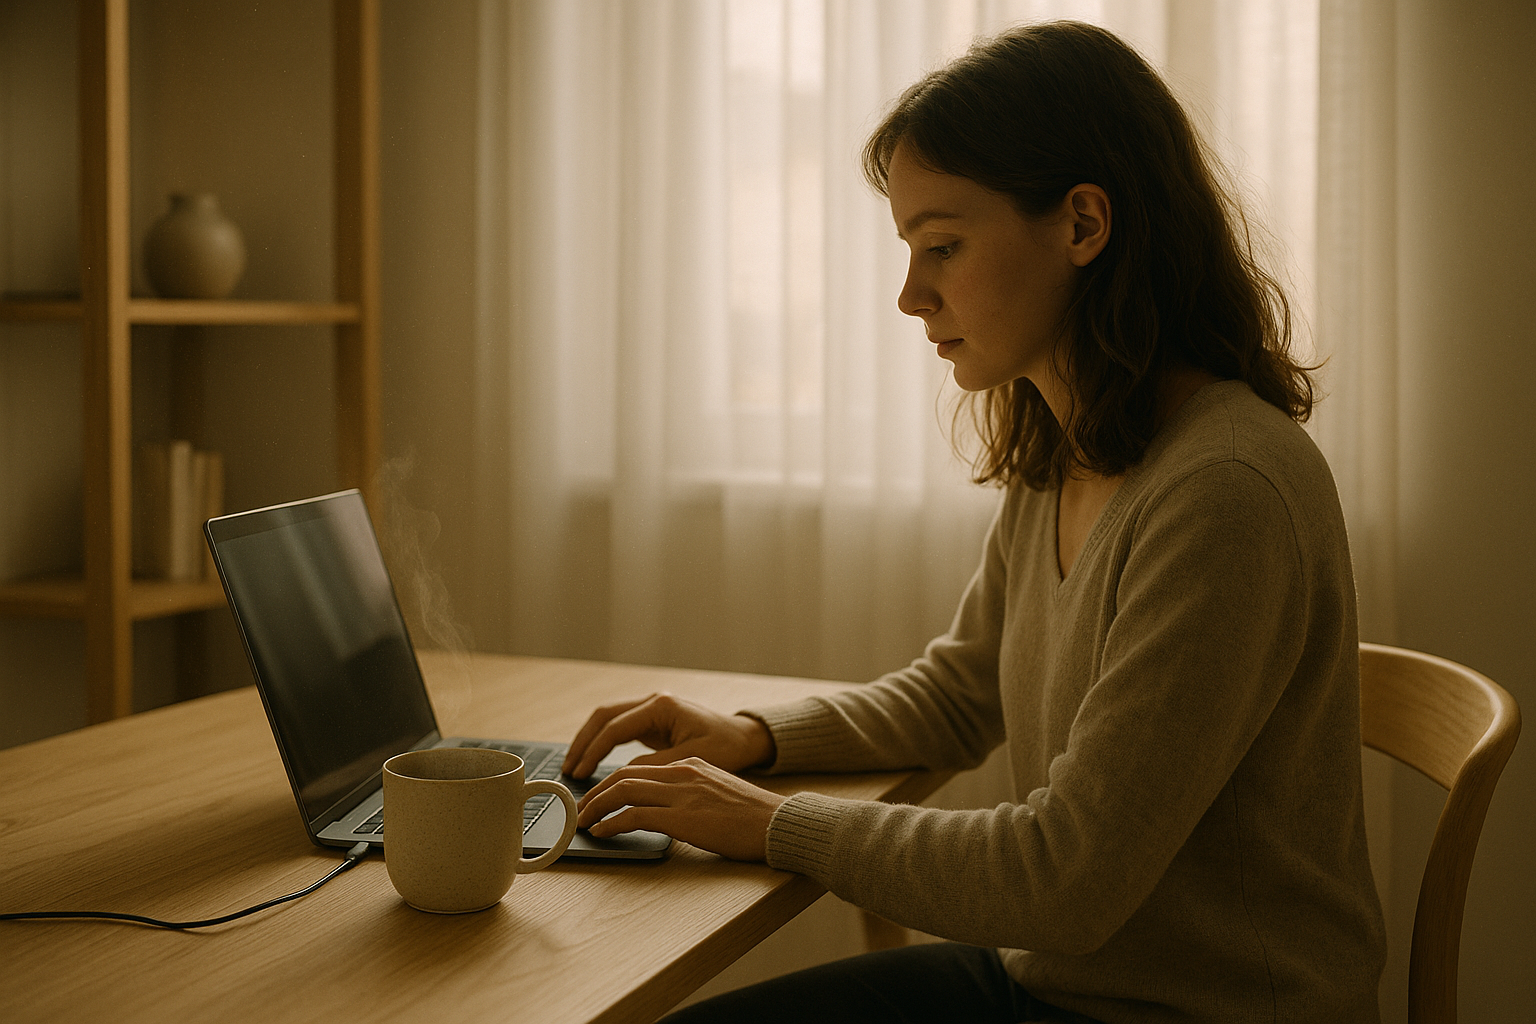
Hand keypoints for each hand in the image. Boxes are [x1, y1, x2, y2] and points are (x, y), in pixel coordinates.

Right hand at [560, 692, 775, 778]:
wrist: (743, 739)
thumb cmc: (725, 748)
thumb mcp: (691, 759)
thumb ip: (655, 765)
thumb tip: (622, 775)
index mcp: (661, 707)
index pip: (616, 727)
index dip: (594, 752)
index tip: (580, 773)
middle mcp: (652, 702)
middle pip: (604, 716)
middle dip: (583, 743)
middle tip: (568, 770)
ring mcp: (651, 710)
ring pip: (608, 720)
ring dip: (589, 742)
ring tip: (574, 768)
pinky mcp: (652, 722)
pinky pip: (618, 730)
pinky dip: (602, 744)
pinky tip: (593, 763)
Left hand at [575, 757, 786, 860]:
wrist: (779, 824)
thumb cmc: (754, 817)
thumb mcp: (718, 794)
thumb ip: (691, 796)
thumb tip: (667, 813)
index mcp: (691, 765)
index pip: (639, 768)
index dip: (611, 782)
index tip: (597, 797)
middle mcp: (683, 773)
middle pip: (624, 775)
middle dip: (596, 793)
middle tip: (580, 810)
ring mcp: (682, 793)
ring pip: (623, 790)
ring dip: (596, 806)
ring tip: (583, 822)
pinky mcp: (682, 817)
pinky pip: (634, 815)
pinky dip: (612, 823)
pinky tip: (602, 832)